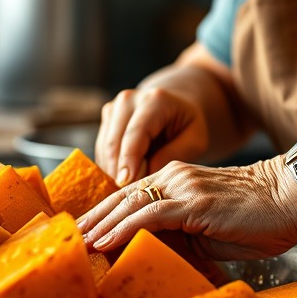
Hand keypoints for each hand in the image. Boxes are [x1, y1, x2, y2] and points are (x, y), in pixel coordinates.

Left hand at [76, 156, 296, 260]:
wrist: (293, 197)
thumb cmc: (260, 218)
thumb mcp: (211, 230)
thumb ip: (183, 235)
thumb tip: (157, 253)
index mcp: (178, 181)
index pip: (133, 197)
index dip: (106, 214)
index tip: (85, 233)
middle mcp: (175, 177)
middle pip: (123, 197)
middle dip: (94, 219)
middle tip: (70, 239)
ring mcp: (183, 187)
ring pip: (130, 204)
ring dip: (100, 225)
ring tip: (78, 243)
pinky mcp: (193, 202)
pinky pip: (150, 215)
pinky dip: (123, 228)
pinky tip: (105, 240)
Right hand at [95, 86, 209, 186]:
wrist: (176, 106)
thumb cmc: (188, 125)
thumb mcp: (194, 141)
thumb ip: (172, 156)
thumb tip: (143, 177)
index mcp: (154, 100)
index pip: (135, 134)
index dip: (128, 161)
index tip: (125, 185)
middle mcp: (129, 100)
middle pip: (114, 142)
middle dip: (118, 172)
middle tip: (128, 197)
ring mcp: (114, 107)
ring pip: (104, 148)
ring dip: (113, 171)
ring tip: (129, 191)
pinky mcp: (106, 118)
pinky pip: (101, 149)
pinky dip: (110, 167)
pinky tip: (124, 180)